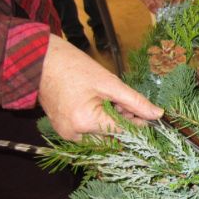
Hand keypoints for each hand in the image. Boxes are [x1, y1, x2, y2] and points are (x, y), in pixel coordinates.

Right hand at [38, 35, 162, 139]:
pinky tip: (100, 105)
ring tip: (110, 100)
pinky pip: (90, 133)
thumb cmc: (74, 68)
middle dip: (125, 122)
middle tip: (123, 101)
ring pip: (102, 136)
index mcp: (86, 122)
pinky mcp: (65, 130)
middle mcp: (75, 134)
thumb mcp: (110, 83)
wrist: (41, 60)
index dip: (139, 123)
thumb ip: (136, 101)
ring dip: (113, 123)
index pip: (124, 133)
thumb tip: (157, 114)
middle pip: (113, 137)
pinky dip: (100, 122)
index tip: (147, 114)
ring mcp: (68, 134)